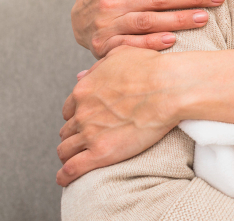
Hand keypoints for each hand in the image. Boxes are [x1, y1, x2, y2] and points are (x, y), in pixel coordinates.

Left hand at [56, 46, 188, 185]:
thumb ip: (98, 66)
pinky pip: (72, 169)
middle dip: (75, 135)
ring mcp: (90, 133)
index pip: (69, 110)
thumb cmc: (151, 68)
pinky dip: (65, 176)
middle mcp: (82, 112)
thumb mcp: (120, 54)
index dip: (77, 116)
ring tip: (74, 161)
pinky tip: (64, 179)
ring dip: (69, 155)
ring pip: (65, 150)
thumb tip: (81, 75)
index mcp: (84, 90)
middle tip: (87, 141)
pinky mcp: (101, 152)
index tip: (87, 122)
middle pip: (67, 130)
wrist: (169, 87)